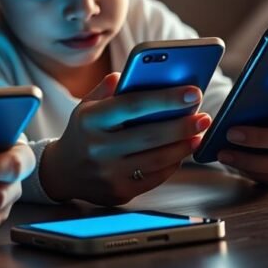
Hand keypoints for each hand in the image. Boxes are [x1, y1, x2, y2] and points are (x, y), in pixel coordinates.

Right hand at [40, 73, 210, 204]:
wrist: (63, 172)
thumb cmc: (83, 131)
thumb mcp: (86, 105)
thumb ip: (107, 89)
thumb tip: (129, 74)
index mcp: (90, 120)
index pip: (132, 105)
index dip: (166, 98)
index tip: (194, 92)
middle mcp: (97, 147)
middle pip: (150, 135)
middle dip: (182, 125)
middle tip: (204, 116)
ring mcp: (108, 173)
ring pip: (156, 159)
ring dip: (183, 146)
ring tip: (198, 133)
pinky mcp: (119, 192)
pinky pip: (154, 178)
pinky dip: (172, 163)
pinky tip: (182, 151)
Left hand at [218, 86, 267, 183]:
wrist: (263, 120)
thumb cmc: (264, 101)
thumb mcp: (263, 91)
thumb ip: (255, 92)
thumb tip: (228, 109)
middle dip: (259, 137)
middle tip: (231, 133)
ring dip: (248, 159)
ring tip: (223, 153)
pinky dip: (247, 169)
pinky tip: (230, 160)